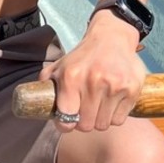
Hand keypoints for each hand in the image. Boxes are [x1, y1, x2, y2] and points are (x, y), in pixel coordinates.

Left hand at [47, 11, 145, 132]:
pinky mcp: (132, 88)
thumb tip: (31, 104)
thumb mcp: (59, 66)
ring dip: (100, 119)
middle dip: (84, 122)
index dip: (66, 125)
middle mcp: (93, 81)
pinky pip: (119, 119)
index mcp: (71, 77)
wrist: (112, 37)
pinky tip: (112, 102)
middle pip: (86, 125)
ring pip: (104, 124)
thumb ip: (45, 84)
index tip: (68, 121)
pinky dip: (115, 115)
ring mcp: (115, 85)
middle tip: (85, 111)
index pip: (66, 120)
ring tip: (99, 105)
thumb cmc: (83, 56)